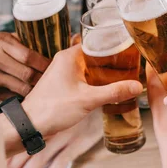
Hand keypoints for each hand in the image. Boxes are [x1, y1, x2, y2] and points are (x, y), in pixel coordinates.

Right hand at [0, 32, 49, 97]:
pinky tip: (30, 92)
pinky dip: (25, 96)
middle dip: (44, 78)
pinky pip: (14, 97)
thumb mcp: (6, 39)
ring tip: (45, 86)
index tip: (54, 66)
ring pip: (23, 89)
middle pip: (27, 75)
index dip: (44, 63)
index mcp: (1, 43)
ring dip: (36, 89)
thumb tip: (52, 49)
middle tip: (54, 79)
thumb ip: (25, 42)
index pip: (28, 56)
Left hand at [5, 112, 102, 167]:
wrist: (108, 99)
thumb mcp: (69, 109)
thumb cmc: (87, 105)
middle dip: (15, 166)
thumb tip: (39, 137)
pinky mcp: (80, 141)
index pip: (24, 136)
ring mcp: (66, 134)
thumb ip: (55, 122)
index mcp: (48, 118)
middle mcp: (53, 126)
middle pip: (28, 148)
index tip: (4, 165)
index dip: (13, 152)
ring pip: (41, 156)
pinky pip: (62, 159)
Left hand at [22, 45, 142, 138]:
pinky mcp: (64, 86)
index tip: (128, 48)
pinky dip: (96, 82)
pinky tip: (108, 89)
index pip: (95, 42)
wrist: (30, 125)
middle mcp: (65, 61)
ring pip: (90, 68)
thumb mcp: (88, 99)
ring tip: (125, 76)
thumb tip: (136, 86)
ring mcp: (64, 74)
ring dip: (105, 72)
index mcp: (69, 56)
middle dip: (112, 60)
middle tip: (132, 64)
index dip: (112, 44)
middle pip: (94, 55)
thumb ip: (114, 92)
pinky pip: (84, 79)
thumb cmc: (52, 109)